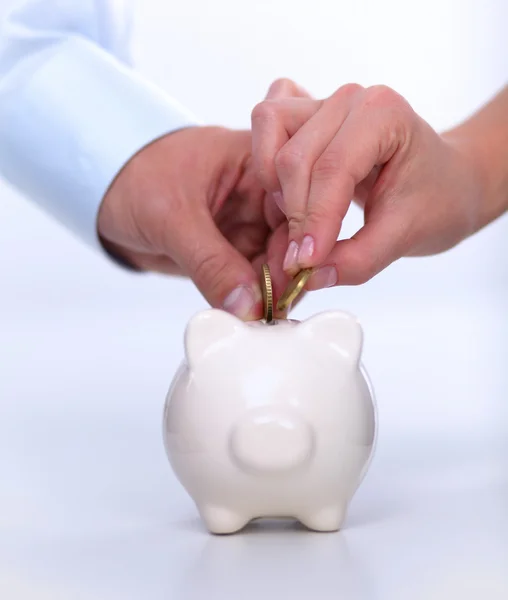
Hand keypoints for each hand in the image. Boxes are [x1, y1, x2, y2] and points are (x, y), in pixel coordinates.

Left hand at [97, 126, 290, 318]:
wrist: (104, 191)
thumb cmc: (134, 177)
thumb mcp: (173, 217)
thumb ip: (211, 263)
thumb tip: (248, 306)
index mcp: (257, 162)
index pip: (295, 201)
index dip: (301, 240)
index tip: (294, 278)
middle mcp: (261, 192)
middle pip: (293, 236)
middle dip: (288, 273)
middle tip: (278, 308)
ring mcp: (249, 222)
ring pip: (276, 263)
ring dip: (271, 291)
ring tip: (265, 318)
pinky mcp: (234, 248)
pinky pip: (253, 277)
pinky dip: (253, 297)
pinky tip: (252, 314)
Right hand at [251, 79, 486, 288]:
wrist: (447, 182)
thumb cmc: (437, 200)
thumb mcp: (406, 236)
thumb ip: (358, 260)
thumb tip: (308, 276)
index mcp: (384, 114)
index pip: (332, 169)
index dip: (313, 220)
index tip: (304, 263)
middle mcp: (351, 99)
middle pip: (293, 156)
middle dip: (293, 213)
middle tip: (302, 257)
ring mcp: (326, 102)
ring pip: (270, 135)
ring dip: (275, 187)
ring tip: (299, 222)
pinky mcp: (308, 115)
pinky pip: (267, 130)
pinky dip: (267, 166)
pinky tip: (288, 196)